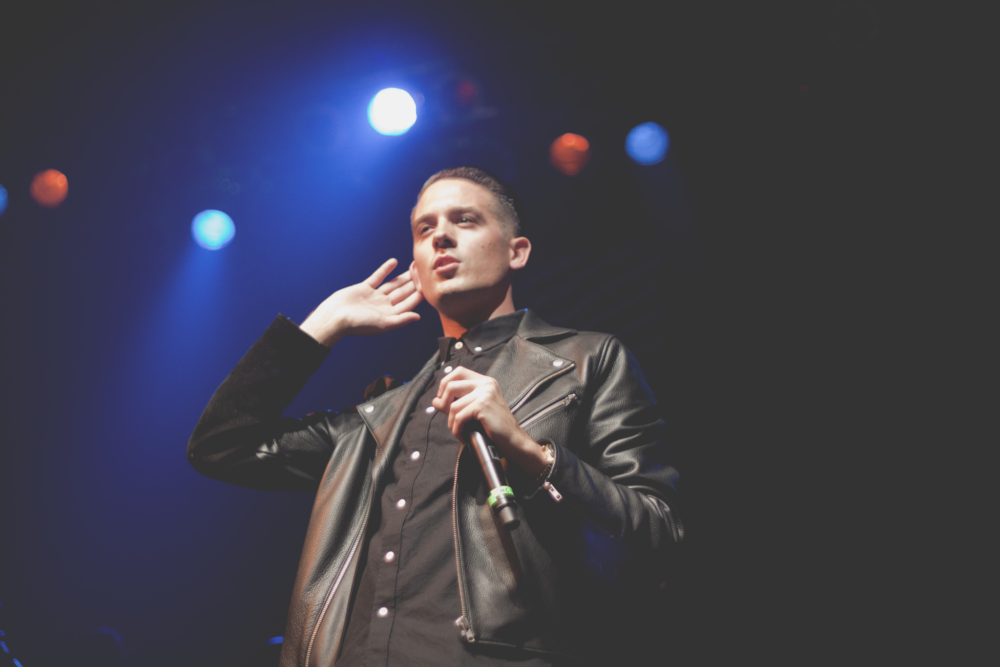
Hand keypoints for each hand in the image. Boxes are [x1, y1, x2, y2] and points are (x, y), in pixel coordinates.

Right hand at [300, 258, 422, 346]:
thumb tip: (417, 317)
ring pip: (392, 284)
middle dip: (414, 283)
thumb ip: (400, 320)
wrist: (334, 317)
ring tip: (413, 266)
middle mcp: (383, 306)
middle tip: (423, 271)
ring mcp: (374, 297)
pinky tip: (394, 262)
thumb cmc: (357, 324)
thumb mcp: (382, 324)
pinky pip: (377, 277)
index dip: (418, 294)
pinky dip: (385, 270)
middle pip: (402, 293)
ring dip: (403, 276)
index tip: (428, 284)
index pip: (408, 304)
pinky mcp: (364, 289)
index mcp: (389, 316)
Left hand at [431, 367, 547, 477]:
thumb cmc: (495, 427)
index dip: (445, 384)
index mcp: (485, 381)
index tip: (443, 400)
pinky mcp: (483, 406)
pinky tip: (464, 436)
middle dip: (443, 404)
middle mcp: (485, 384)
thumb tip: (435, 401)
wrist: (513, 440)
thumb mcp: (475, 410)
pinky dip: (457, 430)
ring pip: (453, 406)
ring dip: (452, 423)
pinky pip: (458, 417)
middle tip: (450, 419)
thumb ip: (456, 403)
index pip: (458, 372)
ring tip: (460, 431)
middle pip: (450, 386)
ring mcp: (485, 394)